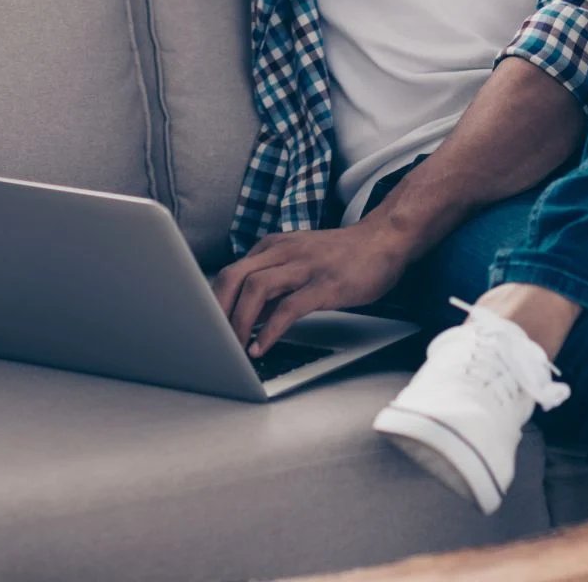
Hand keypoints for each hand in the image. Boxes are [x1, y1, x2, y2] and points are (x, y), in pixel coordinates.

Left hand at [212, 221, 412, 356]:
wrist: (384, 239)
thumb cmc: (341, 256)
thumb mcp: (298, 264)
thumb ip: (272, 288)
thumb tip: (245, 318)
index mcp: (272, 247)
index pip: (229, 273)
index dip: (211, 302)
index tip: (203, 328)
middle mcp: (283, 252)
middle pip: (233, 277)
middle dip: (216, 311)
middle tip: (211, 340)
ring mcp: (305, 267)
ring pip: (256, 289)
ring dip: (239, 322)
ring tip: (233, 348)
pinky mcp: (326, 285)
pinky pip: (290, 308)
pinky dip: (270, 330)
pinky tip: (263, 347)